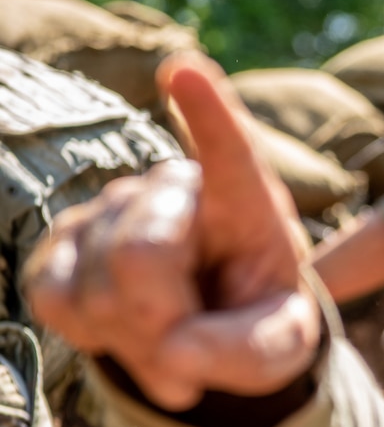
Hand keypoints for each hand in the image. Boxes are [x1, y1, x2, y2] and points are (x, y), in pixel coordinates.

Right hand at [24, 52, 321, 409]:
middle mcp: (176, 190)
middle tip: (193, 351)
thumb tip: (177, 352)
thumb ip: (249, 353)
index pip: (231, 155)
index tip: (185, 73)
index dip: (208, 115)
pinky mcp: (64, 244)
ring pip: (96, 288)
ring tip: (174, 341)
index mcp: (247, 203)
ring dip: (135, 340)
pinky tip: (128, 330)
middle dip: (162, 321)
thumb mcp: (285, 347)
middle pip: (138, 255)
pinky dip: (93, 337)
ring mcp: (114, 209)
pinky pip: (55, 299)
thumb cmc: (260, 322)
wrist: (217, 331)